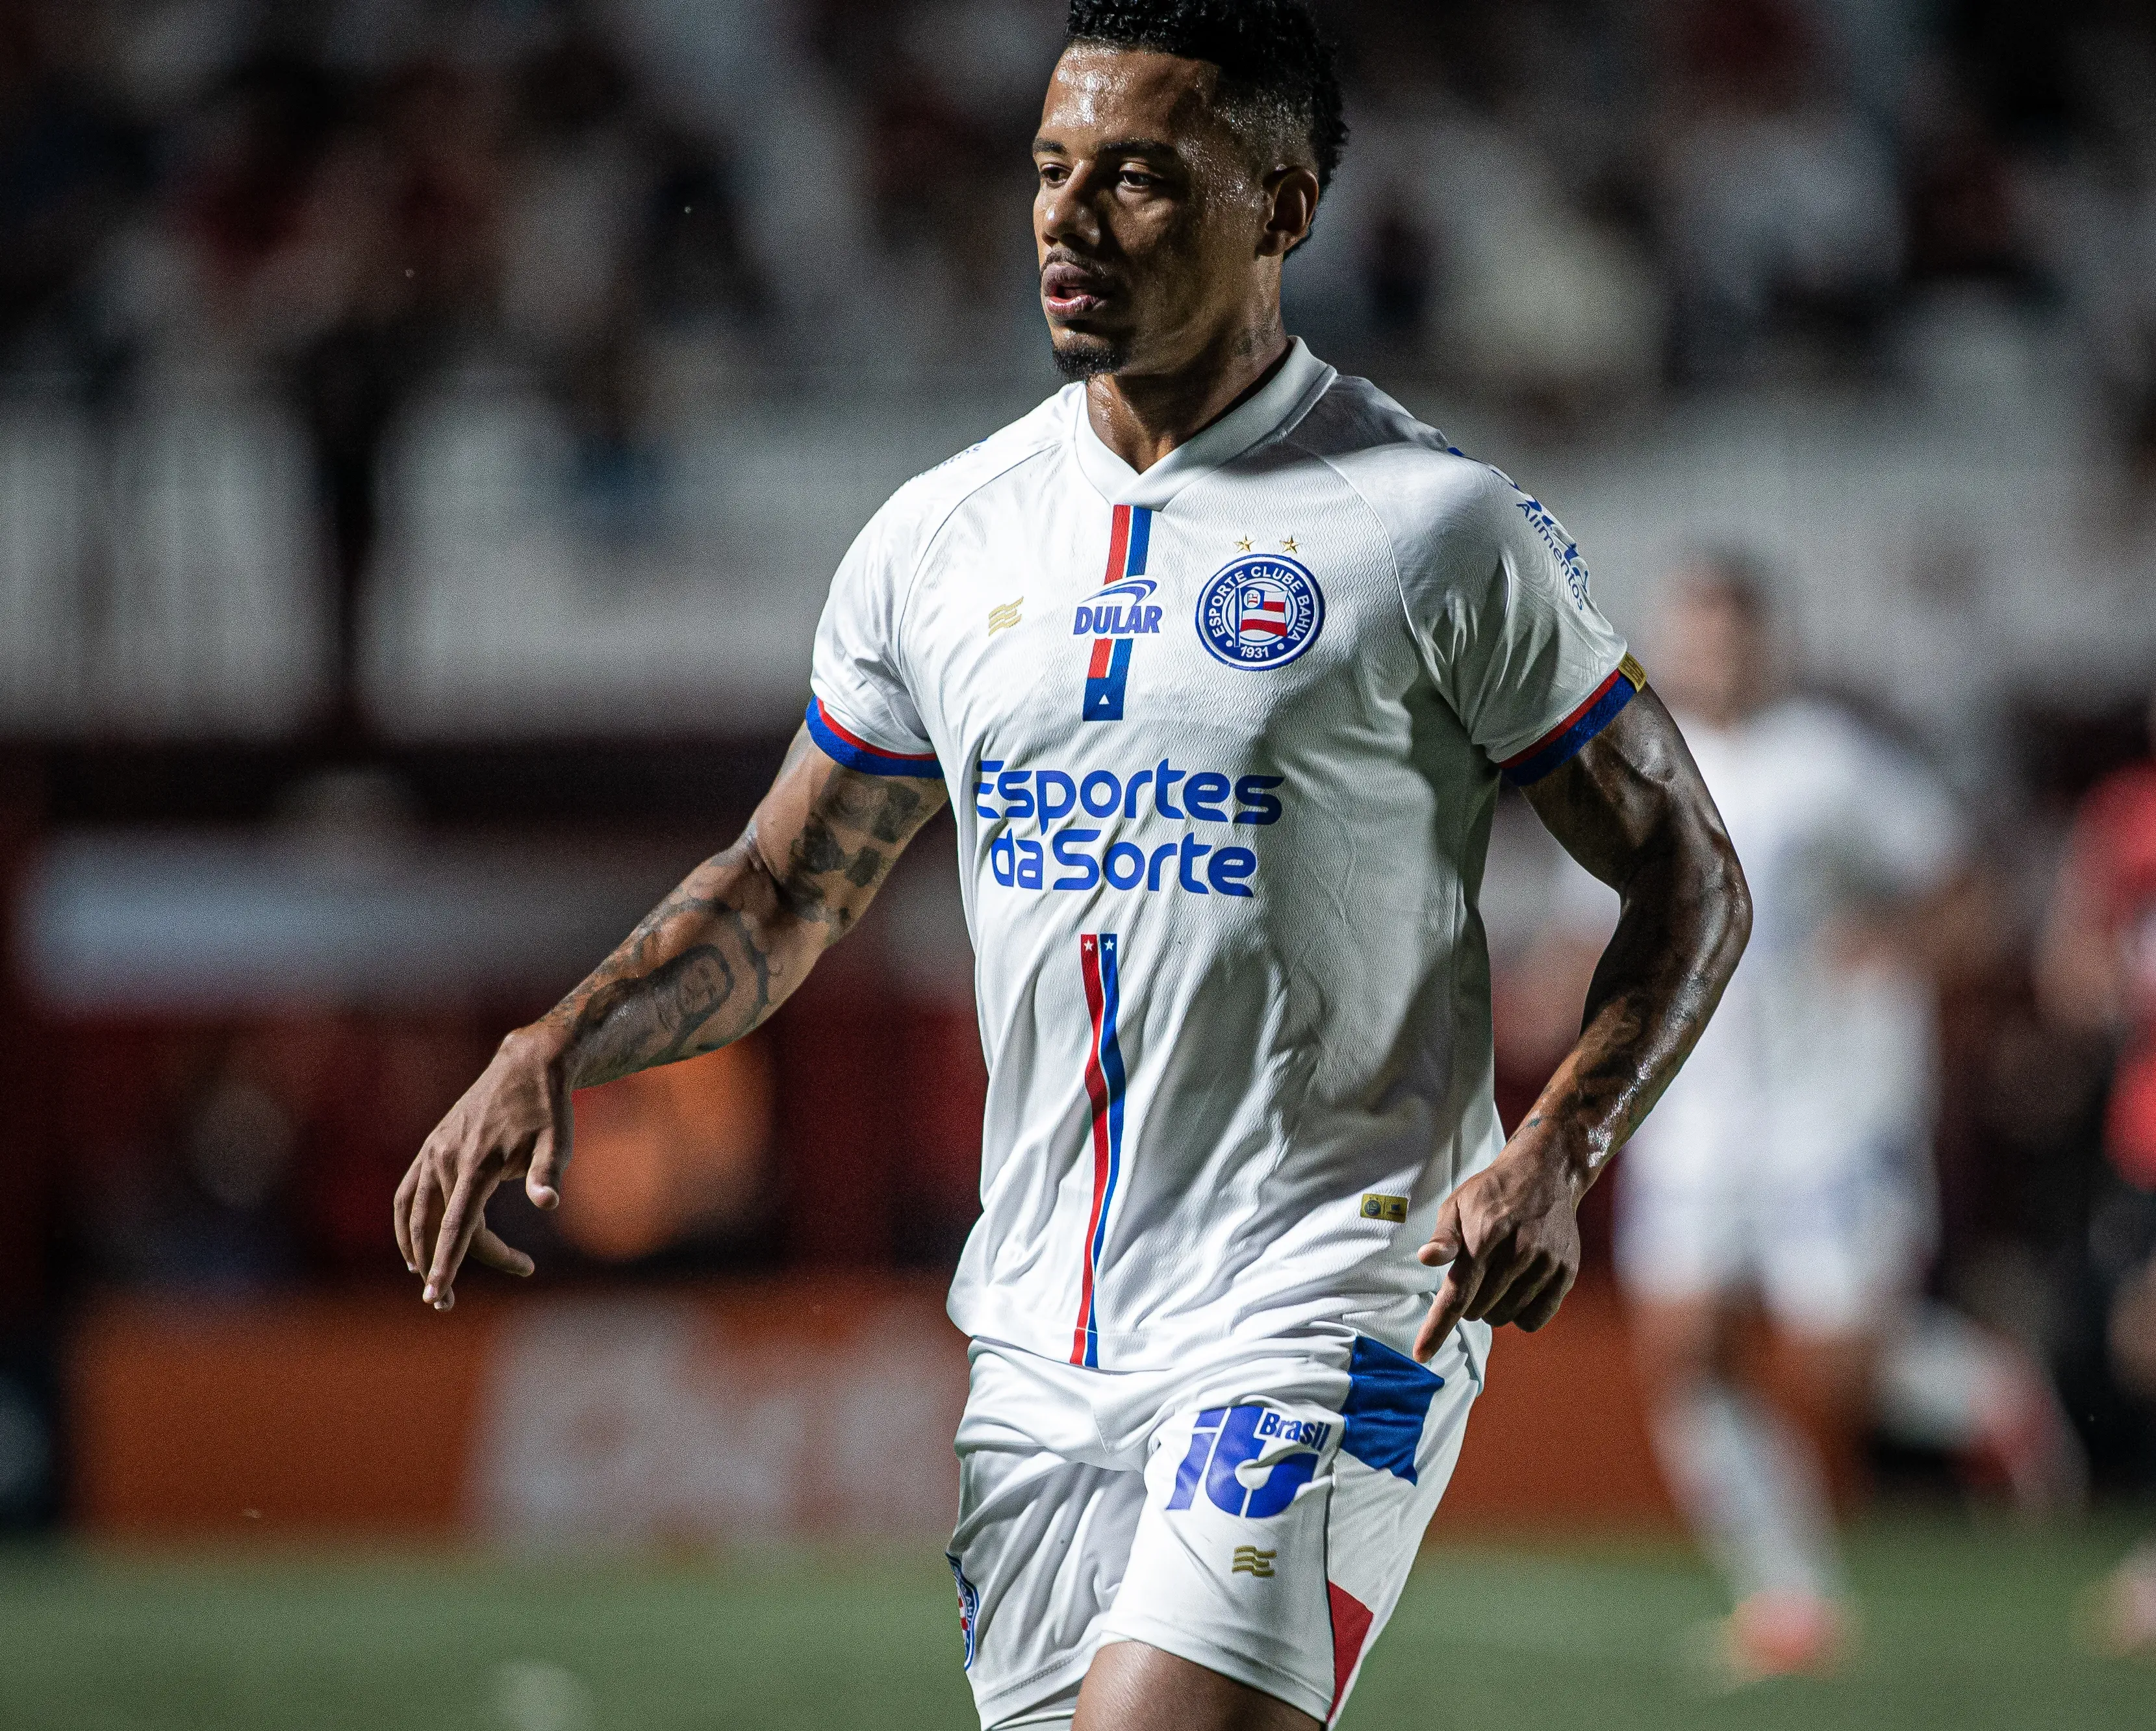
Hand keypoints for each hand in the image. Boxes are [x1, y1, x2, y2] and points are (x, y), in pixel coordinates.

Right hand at [393, 1027, 569, 1310]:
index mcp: (478, 1163)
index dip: (447, 1263)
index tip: (438, 1296)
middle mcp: (447, 1157)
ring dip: (416, 1250)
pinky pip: (407, 1193)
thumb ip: (547, 1173)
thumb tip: (549, 1203)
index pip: (457, 1225)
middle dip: (439, 1266)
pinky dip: (406, 1223)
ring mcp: (434, 1151)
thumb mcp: (558, 1140)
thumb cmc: (548, 1108)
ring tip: (432, 1281)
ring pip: (414, 1213)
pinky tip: (413, 1247)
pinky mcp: (431, 1147)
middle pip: (436, 1226)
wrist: (527, 1065)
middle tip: (450, 1302)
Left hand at [1411, 1142, 1581, 1359]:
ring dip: (1493, 1309)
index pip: (1457, 1294)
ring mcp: (1545, 1263)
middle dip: (1468, 1303)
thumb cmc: (1493, 1193)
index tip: (1421, 1354)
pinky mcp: (1565, 1272)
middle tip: (1474, 1277)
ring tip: (1496, 1279)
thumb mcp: (1458, 1204)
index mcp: (1486, 1235)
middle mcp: (1519, 1252)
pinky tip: (1517, 1291)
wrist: (1545, 1174)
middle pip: (1479, 1310)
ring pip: (1506, 1317)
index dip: (1437, 1328)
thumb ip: (1444, 1236)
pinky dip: (1521, 1315)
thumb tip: (1426, 1258)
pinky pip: (1536, 1318)